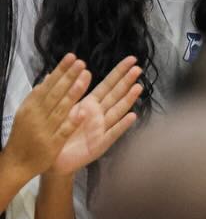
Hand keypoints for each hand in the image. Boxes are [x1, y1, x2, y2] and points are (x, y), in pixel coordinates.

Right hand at [5, 54, 91, 183]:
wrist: (16, 163)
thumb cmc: (23, 136)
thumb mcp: (27, 114)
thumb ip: (38, 97)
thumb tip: (47, 79)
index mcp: (30, 107)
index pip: (47, 85)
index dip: (60, 71)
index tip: (72, 57)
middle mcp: (36, 116)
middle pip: (54, 93)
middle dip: (68, 77)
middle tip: (82, 62)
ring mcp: (44, 130)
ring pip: (60, 109)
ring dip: (73, 93)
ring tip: (85, 78)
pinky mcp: (52, 145)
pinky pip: (63, 131)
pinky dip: (72, 122)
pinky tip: (83, 112)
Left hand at [50, 56, 142, 175]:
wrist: (54, 160)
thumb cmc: (58, 135)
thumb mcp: (59, 110)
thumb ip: (61, 93)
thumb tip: (54, 72)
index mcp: (89, 105)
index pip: (107, 84)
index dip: (119, 72)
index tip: (131, 59)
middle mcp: (99, 115)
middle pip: (116, 94)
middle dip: (126, 81)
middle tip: (138, 68)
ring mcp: (102, 128)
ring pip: (117, 110)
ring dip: (128, 99)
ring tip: (138, 87)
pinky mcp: (101, 144)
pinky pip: (113, 133)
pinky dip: (122, 125)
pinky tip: (132, 116)